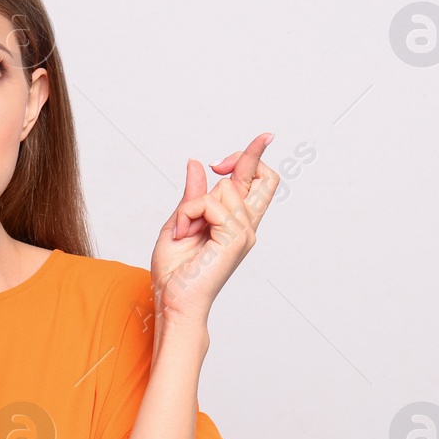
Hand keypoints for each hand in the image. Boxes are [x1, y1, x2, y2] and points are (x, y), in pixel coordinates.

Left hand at [150, 132, 278, 329]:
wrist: (173, 301)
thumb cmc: (175, 272)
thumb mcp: (180, 222)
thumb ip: (192, 195)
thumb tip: (197, 163)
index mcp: (235, 222)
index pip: (258, 182)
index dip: (258, 155)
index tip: (264, 137)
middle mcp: (246, 226)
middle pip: (264, 178)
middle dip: (246, 157)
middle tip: (217, 164)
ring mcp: (243, 233)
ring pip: (223, 188)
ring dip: (192, 205)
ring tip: (184, 231)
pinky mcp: (235, 239)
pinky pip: (209, 204)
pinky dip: (189, 214)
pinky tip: (185, 234)